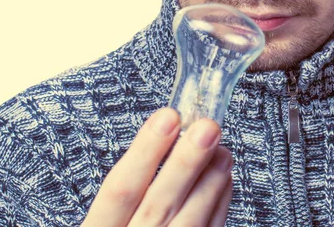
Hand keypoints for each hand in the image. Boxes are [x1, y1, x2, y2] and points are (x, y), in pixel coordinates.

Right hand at [82, 107, 232, 226]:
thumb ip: (109, 209)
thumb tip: (116, 169)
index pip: (119, 190)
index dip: (144, 153)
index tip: (167, 118)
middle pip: (159, 205)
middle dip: (186, 163)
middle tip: (208, 128)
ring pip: (190, 224)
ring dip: (210, 184)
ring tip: (223, 151)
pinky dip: (218, 208)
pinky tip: (223, 183)